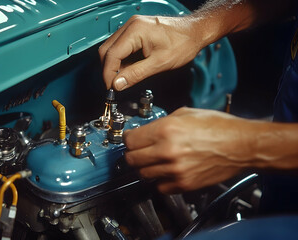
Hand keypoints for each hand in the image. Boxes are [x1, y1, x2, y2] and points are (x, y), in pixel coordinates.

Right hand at [99, 15, 203, 90]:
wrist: (195, 32)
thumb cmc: (183, 43)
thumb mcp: (159, 63)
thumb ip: (136, 74)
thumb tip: (118, 84)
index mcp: (135, 31)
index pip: (111, 55)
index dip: (108, 74)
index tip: (111, 87)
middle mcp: (131, 26)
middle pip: (107, 50)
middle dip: (108, 70)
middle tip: (114, 86)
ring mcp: (132, 27)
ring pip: (111, 48)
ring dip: (114, 66)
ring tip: (122, 79)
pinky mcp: (135, 31)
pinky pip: (120, 47)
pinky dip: (121, 60)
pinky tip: (128, 70)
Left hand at [123, 107, 257, 192]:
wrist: (241, 146)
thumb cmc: (219, 127)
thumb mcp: (186, 114)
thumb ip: (162, 122)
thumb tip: (147, 129)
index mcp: (166, 130)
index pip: (130, 140)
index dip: (127, 139)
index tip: (129, 139)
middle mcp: (168, 151)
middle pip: (132, 159)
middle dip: (132, 153)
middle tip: (137, 150)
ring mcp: (175, 170)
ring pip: (143, 174)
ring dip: (144, 167)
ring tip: (152, 160)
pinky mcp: (184, 184)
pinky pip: (160, 187)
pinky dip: (159, 181)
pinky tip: (165, 172)